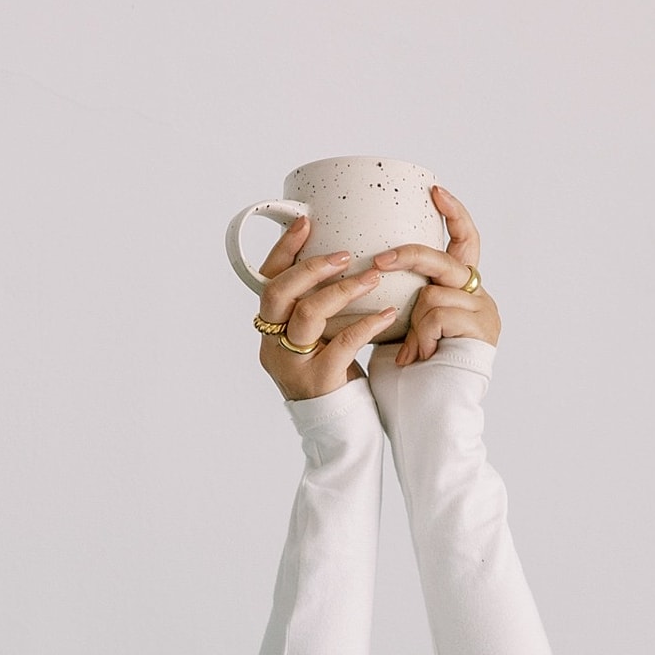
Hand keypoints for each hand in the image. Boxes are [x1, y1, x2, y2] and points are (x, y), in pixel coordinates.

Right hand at [254, 216, 397, 400]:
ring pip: (308, 314)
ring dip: (342, 290)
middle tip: (345, 254)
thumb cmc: (333, 378)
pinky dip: (367, 324)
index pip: (266, 281)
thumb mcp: (318, 340)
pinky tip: (388, 314)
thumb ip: (318, 309)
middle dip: (310, 266)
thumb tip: (340, 262)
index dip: (284, 250)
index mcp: (270, 331)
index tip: (306, 222)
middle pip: (278, 293)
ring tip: (372, 277)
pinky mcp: (319, 381)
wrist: (338, 431)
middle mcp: (273, 346)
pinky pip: (342, 344)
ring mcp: (293, 365)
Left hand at [372, 187, 500, 365]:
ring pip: (433, 293)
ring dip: (414, 326)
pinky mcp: (482, 328)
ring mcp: (483, 312)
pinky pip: (436, 314)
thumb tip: (369, 268)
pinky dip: (421, 338)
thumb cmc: (411, 378)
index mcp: (462, 293)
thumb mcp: (403, 328)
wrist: (431, 416)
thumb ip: (402, 298)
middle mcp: (479, 297)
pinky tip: (422, 359)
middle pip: (443, 259)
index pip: (466, 241)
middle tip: (378, 263)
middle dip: (408, 257)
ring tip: (412, 355)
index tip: (435, 190)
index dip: (454, 214)